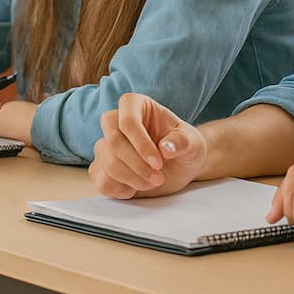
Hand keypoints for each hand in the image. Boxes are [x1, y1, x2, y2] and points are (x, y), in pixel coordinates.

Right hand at [89, 92, 206, 198]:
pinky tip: (136, 188)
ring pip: (107, 162)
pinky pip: (101, 181)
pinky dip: (119, 189)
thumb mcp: (192, 142)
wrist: (180, 166)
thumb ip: (182, 141)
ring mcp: (106, 145)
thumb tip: (166, 148)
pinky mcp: (103, 168)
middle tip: (158, 178)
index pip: (127, 120)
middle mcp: (116, 122)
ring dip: (132, 178)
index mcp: (135, 105)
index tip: (158, 163)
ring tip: (154, 182)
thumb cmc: (184, 146)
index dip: (141, 144)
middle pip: (113, 141)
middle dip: (137, 165)